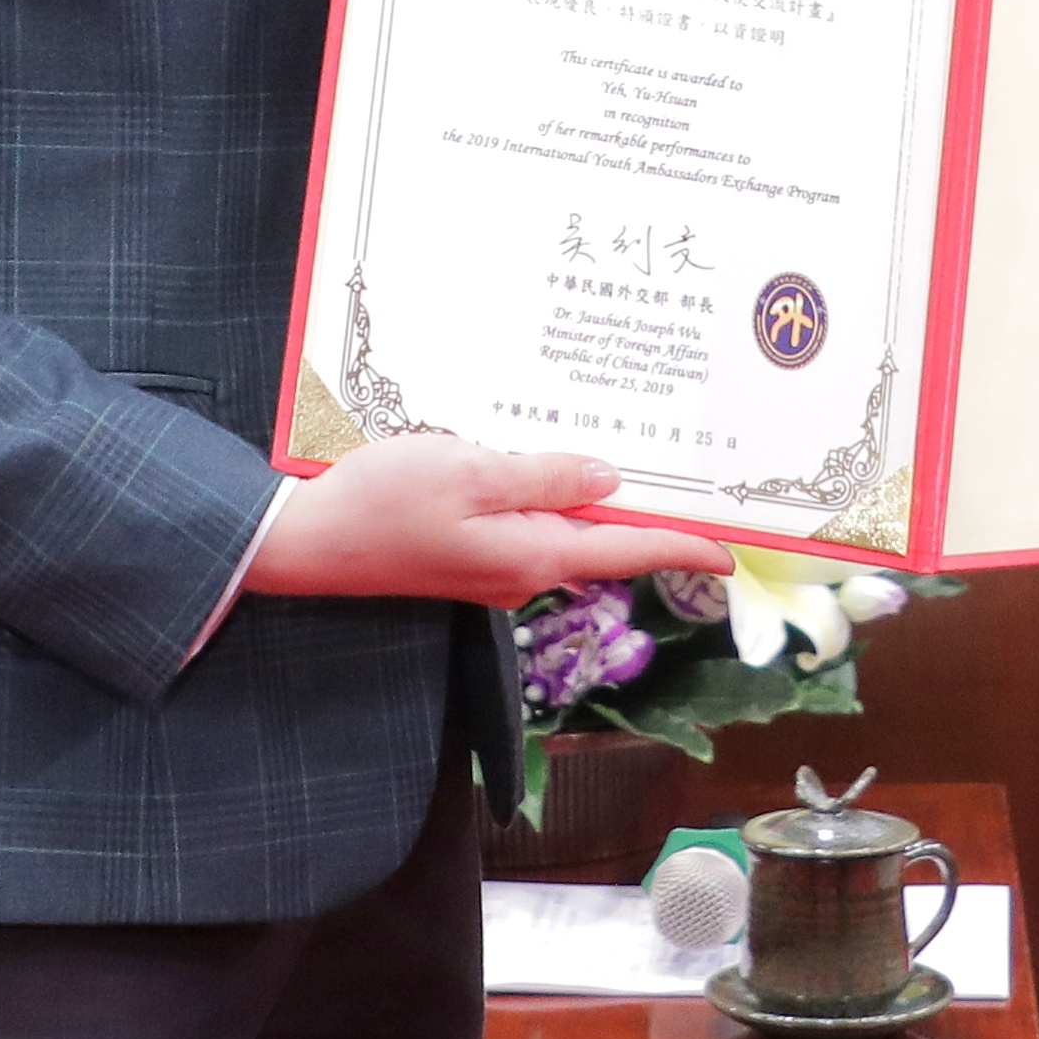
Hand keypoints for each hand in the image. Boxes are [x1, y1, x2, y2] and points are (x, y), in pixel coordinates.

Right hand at [244, 437, 733, 607]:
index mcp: (531, 553)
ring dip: (606, 506)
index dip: (683, 546)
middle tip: (703, 492)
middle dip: (655, 520)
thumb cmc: (381, 504)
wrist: (308, 543)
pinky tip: (560, 470)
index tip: (731, 550)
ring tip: (646, 471)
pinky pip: (532, 525)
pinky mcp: (468, 551)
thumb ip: (541, 477)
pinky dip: (558, 500)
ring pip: (569, 532)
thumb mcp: (467, 474)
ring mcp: (494, 564)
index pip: (628, 549)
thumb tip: (607, 478)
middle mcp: (522, 568)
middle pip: (606, 542)